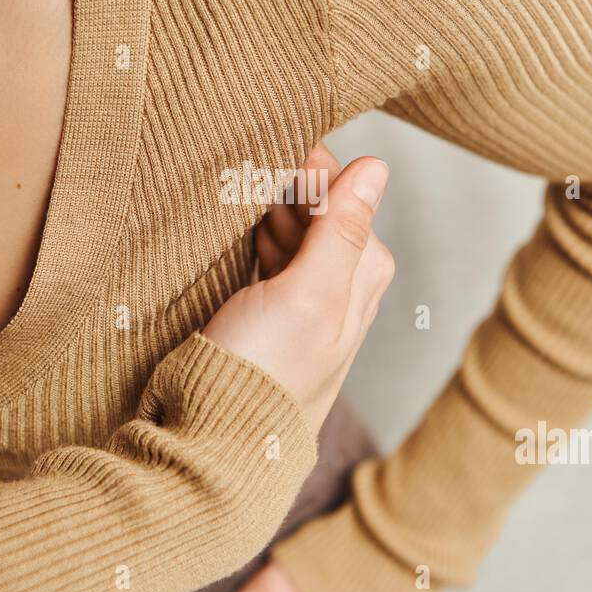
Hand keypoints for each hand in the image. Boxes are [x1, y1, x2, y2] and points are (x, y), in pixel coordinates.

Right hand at [202, 143, 392, 432]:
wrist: (214, 441)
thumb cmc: (263, 373)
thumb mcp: (307, 295)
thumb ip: (340, 231)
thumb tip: (377, 165)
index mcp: (363, 275)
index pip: (345, 193)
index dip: (306, 166)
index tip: (266, 151)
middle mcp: (341, 285)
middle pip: (318, 209)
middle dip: (283, 185)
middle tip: (238, 173)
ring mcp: (302, 300)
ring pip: (288, 229)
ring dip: (262, 208)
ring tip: (227, 194)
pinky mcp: (266, 313)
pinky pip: (264, 255)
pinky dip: (248, 236)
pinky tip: (227, 227)